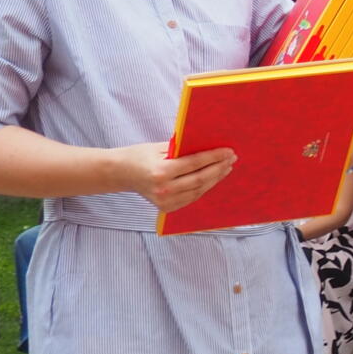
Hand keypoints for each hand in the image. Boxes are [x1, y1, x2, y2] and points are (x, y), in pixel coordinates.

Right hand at [114, 141, 235, 212]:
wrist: (120, 173)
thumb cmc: (139, 156)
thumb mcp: (159, 148)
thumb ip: (182, 149)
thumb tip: (208, 145)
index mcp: (161, 172)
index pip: (195, 164)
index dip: (214, 157)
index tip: (228, 151)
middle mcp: (164, 189)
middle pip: (200, 179)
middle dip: (219, 168)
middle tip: (232, 158)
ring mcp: (165, 201)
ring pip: (199, 190)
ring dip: (215, 179)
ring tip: (226, 168)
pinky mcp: (166, 208)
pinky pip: (191, 198)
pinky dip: (204, 188)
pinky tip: (213, 178)